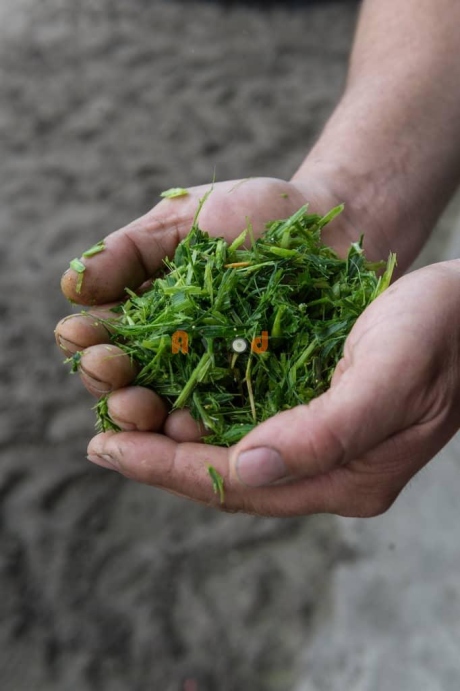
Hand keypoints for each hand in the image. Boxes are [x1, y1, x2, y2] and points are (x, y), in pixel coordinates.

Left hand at [56, 178, 459, 515]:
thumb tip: (246, 468)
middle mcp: (326, 470)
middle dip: (160, 458)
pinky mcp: (315, 411)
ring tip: (123, 418)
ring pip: (232, 452)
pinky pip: (247, 422)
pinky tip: (174, 397)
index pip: (238, 486)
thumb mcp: (388, 376)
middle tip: (100, 440)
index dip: (168, 468)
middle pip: (227, 476)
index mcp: (346, 477)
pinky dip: (205, 412)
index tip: (106, 448)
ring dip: (176, 438)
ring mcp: (320, 444)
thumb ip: (324, 431)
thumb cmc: (437, 332)